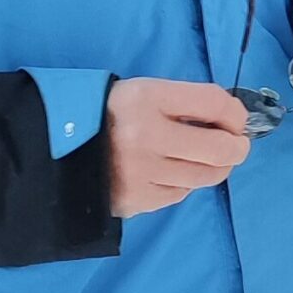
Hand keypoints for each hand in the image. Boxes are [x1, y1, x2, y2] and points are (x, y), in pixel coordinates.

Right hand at [105, 78, 248, 218]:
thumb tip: (234, 121)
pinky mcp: (134, 200)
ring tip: (204, 159)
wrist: (55, 146)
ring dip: (214, 168)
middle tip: (235, 146)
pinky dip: (183, 183)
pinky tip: (168, 172)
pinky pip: (180, 193)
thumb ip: (189, 102)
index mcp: (146, 98)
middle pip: (219, 149)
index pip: (213, 102)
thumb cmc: (112, 114)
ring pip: (205, 177)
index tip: (236, 121)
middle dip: (237, 148)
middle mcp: (143, 135)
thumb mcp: (146, 93)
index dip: (236, 113)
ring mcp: (138, 172)